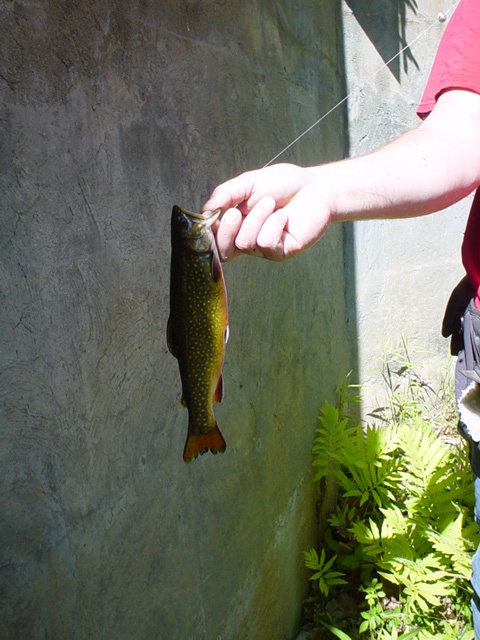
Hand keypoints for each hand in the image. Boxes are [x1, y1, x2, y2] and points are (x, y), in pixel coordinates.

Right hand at [202, 163, 331, 261]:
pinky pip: (266, 244)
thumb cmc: (283, 184)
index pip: (215, 239)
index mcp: (237, 225)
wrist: (314, 187)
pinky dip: (273, 225)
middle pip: (223, 250)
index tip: (213, 215)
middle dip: (226, 229)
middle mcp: (248, 239)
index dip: (209, 232)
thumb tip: (205, 209)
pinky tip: (283, 216)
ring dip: (256, 218)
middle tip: (237, 210)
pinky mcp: (281, 252)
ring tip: (271, 203)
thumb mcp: (248, 182)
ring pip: (245, 243)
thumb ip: (226, 194)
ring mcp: (264, 248)